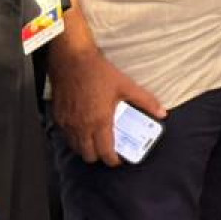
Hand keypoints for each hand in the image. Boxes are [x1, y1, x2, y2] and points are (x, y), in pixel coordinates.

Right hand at [49, 39, 165, 166]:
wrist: (72, 59)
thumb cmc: (99, 72)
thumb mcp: (126, 86)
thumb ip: (146, 101)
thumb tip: (162, 113)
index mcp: (100, 122)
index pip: (105, 153)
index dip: (113, 160)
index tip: (119, 159)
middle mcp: (81, 126)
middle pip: (88, 156)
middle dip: (99, 156)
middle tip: (108, 148)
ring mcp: (67, 123)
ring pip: (75, 148)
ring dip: (86, 148)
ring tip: (96, 138)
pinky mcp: (58, 116)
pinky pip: (65, 136)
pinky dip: (74, 137)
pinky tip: (83, 128)